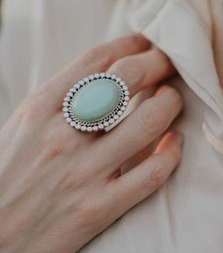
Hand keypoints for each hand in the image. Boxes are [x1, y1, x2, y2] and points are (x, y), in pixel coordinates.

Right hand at [0, 33, 183, 252]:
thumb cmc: (4, 182)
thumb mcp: (18, 130)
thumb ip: (56, 105)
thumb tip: (104, 78)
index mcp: (37, 110)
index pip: (95, 60)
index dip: (131, 44)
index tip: (147, 42)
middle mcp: (61, 136)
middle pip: (126, 80)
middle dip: (158, 63)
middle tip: (171, 64)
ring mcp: (82, 173)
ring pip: (148, 123)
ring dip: (170, 103)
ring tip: (173, 99)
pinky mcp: (98, 210)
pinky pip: (150, 175)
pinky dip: (171, 153)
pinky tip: (175, 143)